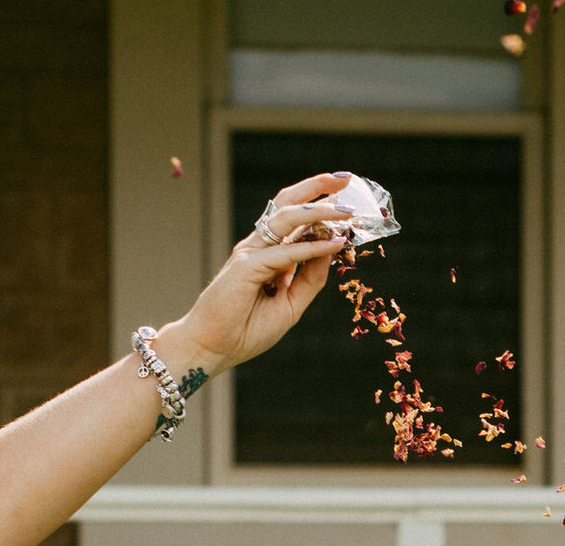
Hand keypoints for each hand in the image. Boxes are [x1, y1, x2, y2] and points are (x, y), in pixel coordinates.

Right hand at [166, 173, 356, 376]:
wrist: (214, 347)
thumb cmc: (247, 328)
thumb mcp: (291, 304)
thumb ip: (310, 279)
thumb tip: (333, 252)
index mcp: (270, 254)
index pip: (297, 222)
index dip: (322, 208)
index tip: (349, 201)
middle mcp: (260, 247)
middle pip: (289, 205)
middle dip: (316, 188)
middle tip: (345, 178)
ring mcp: (251, 253)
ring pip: (287, 219)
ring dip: (319, 211)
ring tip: (347, 209)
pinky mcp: (247, 266)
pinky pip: (285, 253)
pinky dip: (311, 248)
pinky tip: (334, 243)